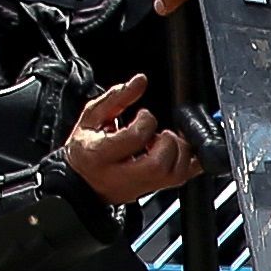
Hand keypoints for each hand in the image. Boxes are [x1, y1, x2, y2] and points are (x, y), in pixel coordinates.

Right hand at [65, 72, 198, 206]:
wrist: (81, 182)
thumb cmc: (86, 148)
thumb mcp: (92, 117)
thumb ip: (117, 97)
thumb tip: (140, 80)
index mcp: (100, 154)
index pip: (135, 138)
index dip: (146, 121)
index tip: (143, 115)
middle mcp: (121, 176)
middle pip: (159, 164)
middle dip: (168, 142)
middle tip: (160, 133)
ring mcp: (139, 187)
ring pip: (175, 175)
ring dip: (179, 152)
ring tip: (164, 142)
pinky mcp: (152, 190)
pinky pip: (181, 179)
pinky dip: (188, 161)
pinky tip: (176, 150)